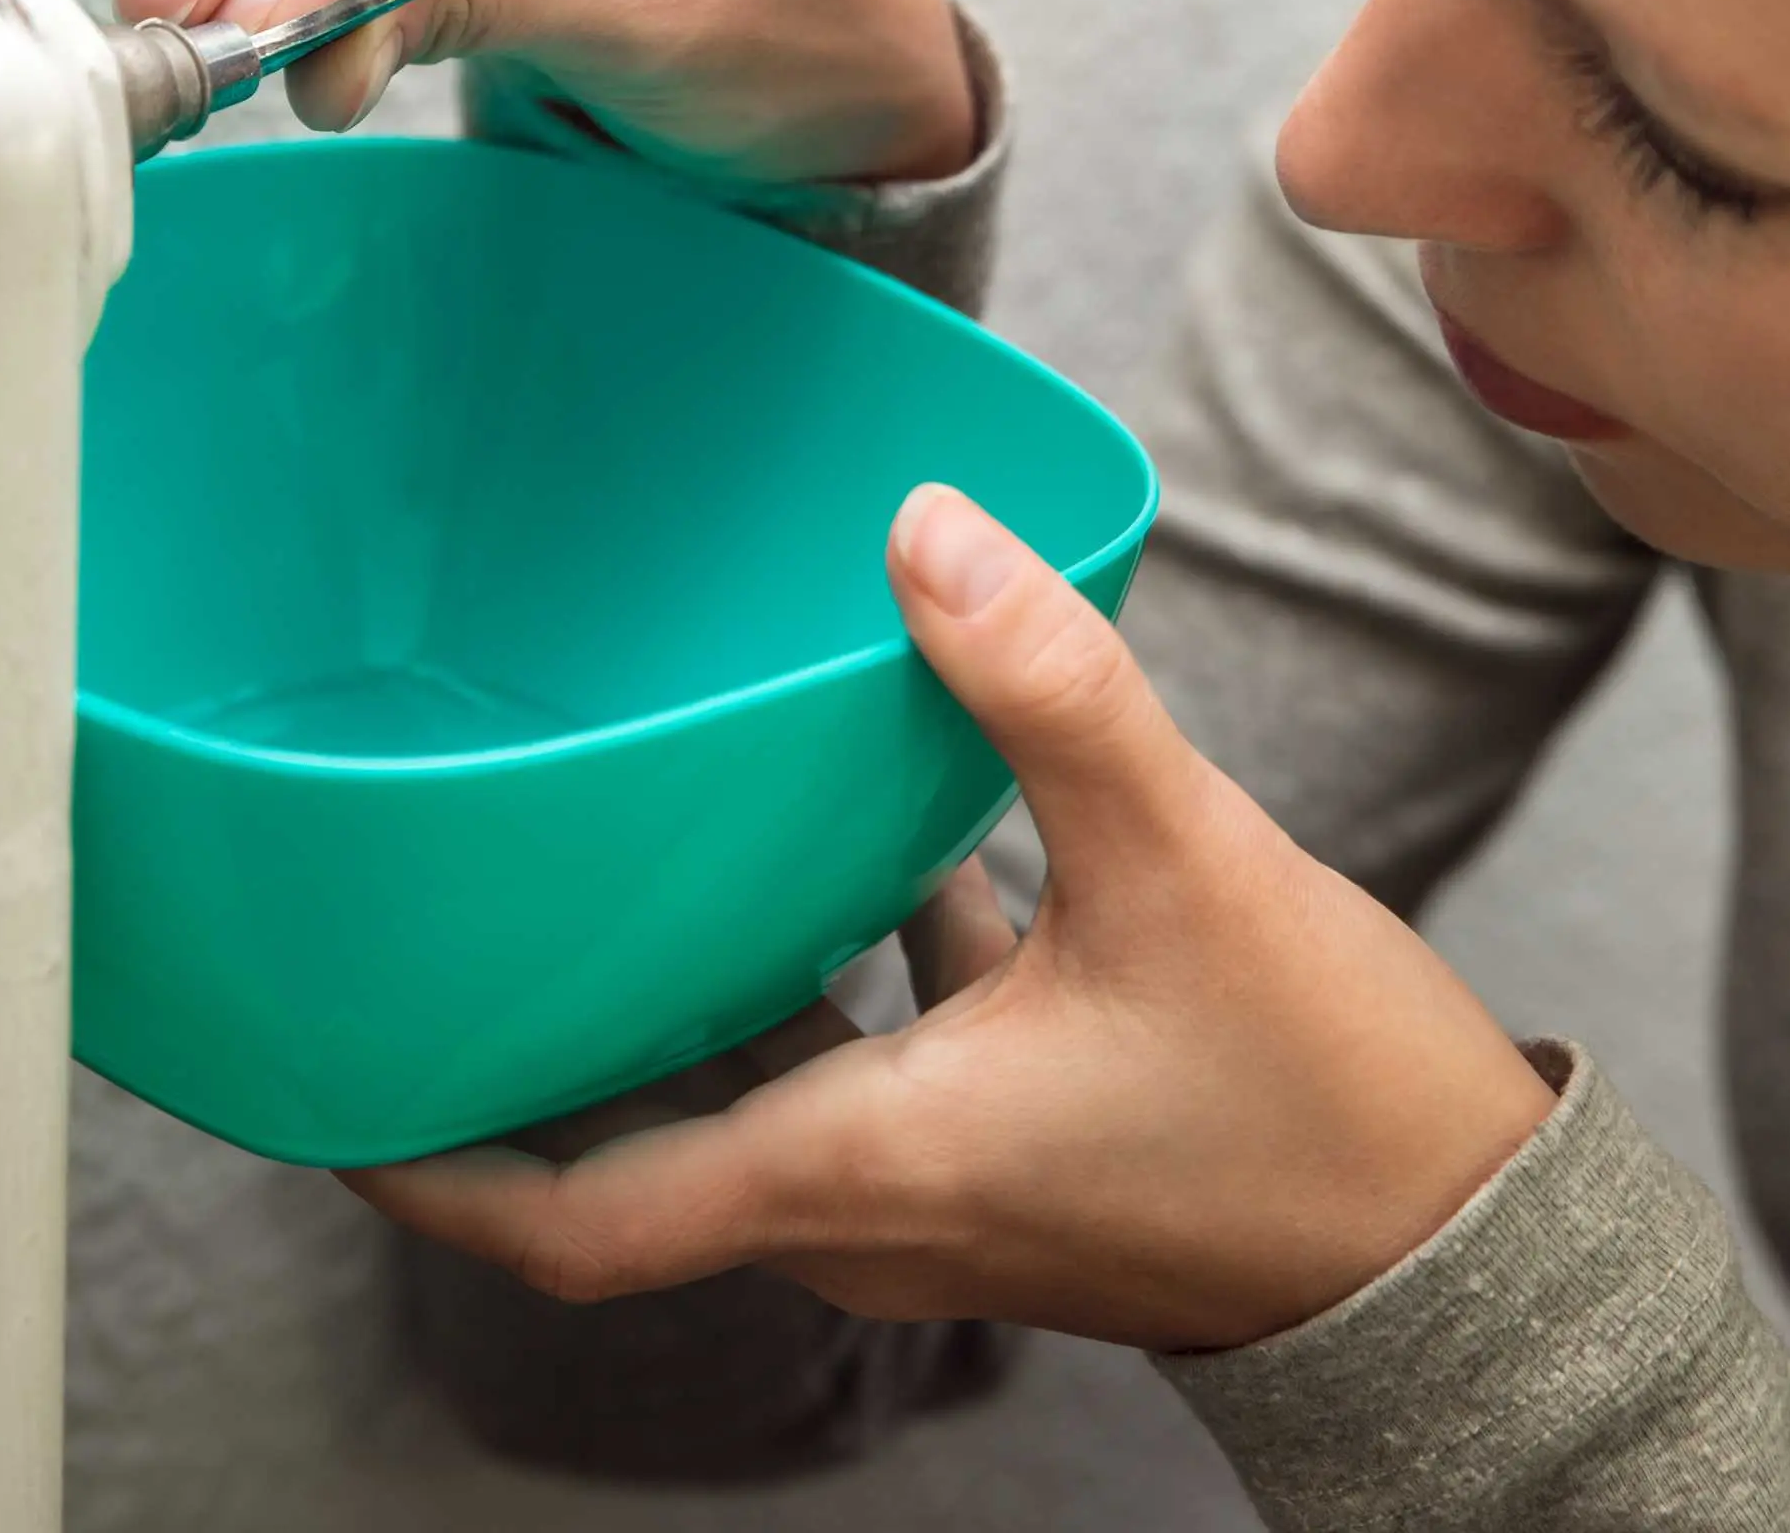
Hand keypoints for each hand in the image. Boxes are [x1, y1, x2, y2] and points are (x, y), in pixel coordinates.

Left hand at [342, 487, 1559, 1351]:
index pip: (579, 1225)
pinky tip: (842, 825)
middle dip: (517, 1059)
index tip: (321, 1080)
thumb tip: (928, 532)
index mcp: (868, 1169)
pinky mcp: (1004, 1149)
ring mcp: (935, 1190)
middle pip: (626, 1157)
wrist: (1468, 1257)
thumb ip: (1049, 692)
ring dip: (666, 998)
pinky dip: (813, 968)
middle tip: (426, 930)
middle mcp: (870, 1206)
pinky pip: (856, 1061)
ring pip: (741, 1095)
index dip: (428, 1163)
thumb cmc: (1328, 1115)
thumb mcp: (1189, 870)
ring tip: (595, 854)